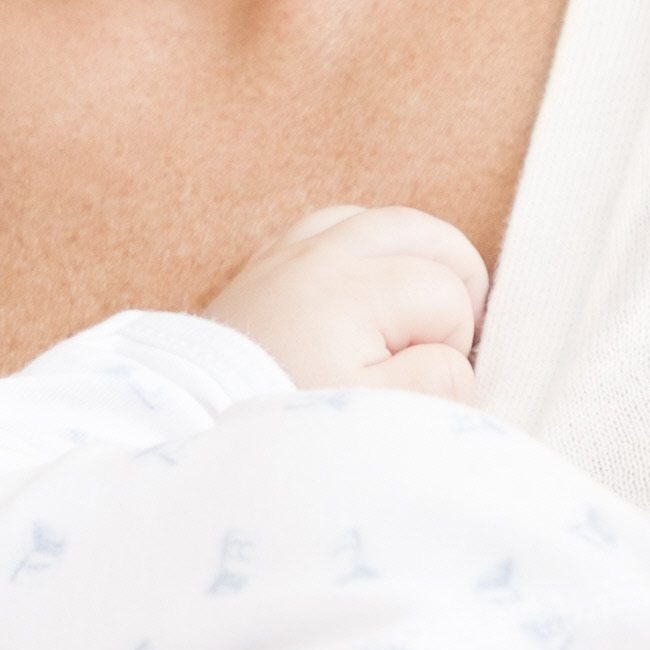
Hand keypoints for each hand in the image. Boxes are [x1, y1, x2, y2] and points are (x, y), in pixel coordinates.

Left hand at [208, 203, 494, 400]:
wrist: (191, 429)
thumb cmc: (287, 423)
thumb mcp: (377, 414)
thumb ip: (436, 379)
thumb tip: (455, 358)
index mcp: (351, 286)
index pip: (445, 293)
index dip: (455, 343)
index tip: (428, 386)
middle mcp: (318, 254)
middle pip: (418, 230)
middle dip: (454, 275)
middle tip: (458, 330)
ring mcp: (286, 255)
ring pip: (373, 221)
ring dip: (410, 256)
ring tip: (421, 307)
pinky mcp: (263, 270)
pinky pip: (328, 231)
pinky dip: (361, 253)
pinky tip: (366, 295)